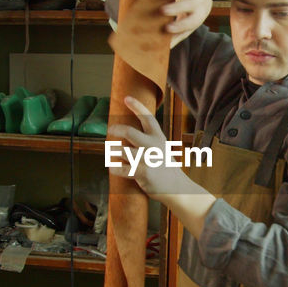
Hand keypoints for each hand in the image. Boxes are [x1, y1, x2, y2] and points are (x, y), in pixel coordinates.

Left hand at [107, 95, 215, 233]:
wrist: (177, 188)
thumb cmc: (166, 168)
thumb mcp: (162, 149)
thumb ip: (149, 140)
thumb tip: (128, 133)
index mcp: (158, 138)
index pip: (147, 118)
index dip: (137, 106)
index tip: (126, 98)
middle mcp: (153, 146)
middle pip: (129, 132)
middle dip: (116, 129)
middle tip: (110, 129)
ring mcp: (147, 160)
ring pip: (122, 151)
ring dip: (113, 151)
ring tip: (111, 152)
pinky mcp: (142, 173)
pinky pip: (121, 169)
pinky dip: (114, 168)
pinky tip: (113, 167)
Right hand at [161, 0, 211, 45]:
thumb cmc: (190, 15)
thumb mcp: (186, 27)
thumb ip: (176, 36)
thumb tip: (161, 50)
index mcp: (198, 17)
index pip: (190, 23)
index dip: (179, 27)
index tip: (167, 29)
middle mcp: (200, 3)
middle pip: (191, 6)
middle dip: (177, 8)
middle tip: (163, 11)